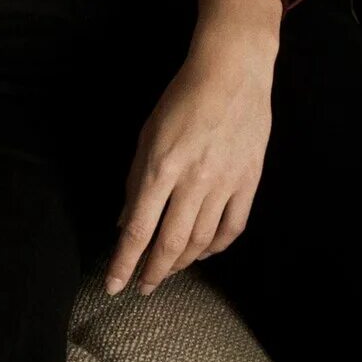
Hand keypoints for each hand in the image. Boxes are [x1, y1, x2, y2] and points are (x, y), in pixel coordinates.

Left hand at [103, 31, 275, 296]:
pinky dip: (215, 247)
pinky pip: (232, 228)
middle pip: (170, 243)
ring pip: (201, 241)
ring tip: (167, 271)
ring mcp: (224, 185)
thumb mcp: (148, 133)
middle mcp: (193, 182)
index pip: (138, 229)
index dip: (124, 261)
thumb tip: (125, 220)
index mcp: (161, 167)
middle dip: (152, 272)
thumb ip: (136, 180)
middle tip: (141, 288)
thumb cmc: (182, 97)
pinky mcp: (248, 183)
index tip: (113, 285)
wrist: (232, 73)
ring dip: (181, 263)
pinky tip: (202, 252)